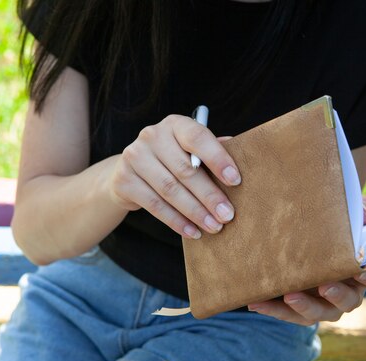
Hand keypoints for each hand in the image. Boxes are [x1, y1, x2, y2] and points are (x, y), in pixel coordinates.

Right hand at [107, 115, 239, 238]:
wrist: (129, 171)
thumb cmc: (173, 160)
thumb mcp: (190, 151)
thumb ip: (212, 152)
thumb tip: (242, 155)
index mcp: (175, 124)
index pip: (197, 137)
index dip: (218, 158)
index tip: (235, 181)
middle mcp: (152, 136)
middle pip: (185, 170)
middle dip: (209, 195)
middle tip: (228, 215)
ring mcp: (134, 157)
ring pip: (170, 190)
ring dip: (195, 212)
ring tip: (214, 227)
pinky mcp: (124, 181)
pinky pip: (155, 205)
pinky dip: (176, 221)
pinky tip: (193, 232)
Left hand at [248, 203, 365, 325]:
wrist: (299, 243)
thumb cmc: (329, 232)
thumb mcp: (342, 221)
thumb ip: (356, 215)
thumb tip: (364, 215)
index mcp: (362, 273)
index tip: (362, 272)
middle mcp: (348, 294)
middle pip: (349, 302)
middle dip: (337, 295)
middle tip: (325, 286)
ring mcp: (324, 306)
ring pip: (319, 314)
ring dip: (304, 307)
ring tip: (289, 296)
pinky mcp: (300, 312)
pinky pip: (288, 315)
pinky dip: (273, 309)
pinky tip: (256, 302)